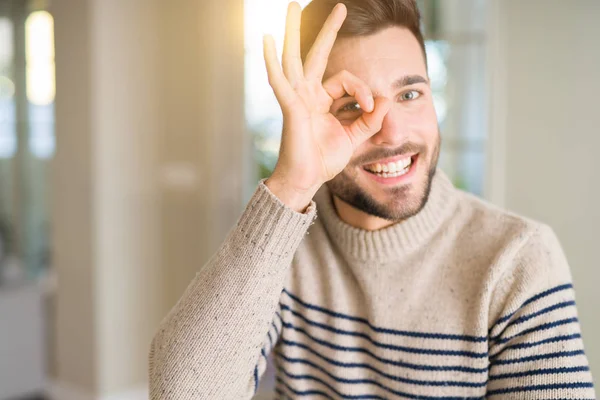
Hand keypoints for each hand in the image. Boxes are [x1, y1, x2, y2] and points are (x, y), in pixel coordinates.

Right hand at [263, 2, 390, 211]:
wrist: (307, 179)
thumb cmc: (324, 159)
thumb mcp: (354, 136)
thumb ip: (370, 118)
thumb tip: (387, 99)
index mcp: (322, 100)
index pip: (347, 81)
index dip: (363, 90)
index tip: (372, 107)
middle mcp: (308, 94)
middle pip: (316, 54)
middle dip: (327, 30)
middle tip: (339, 7)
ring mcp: (296, 98)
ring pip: (294, 58)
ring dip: (292, 32)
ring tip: (292, 7)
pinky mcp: (289, 107)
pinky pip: (279, 80)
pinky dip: (271, 61)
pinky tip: (267, 40)